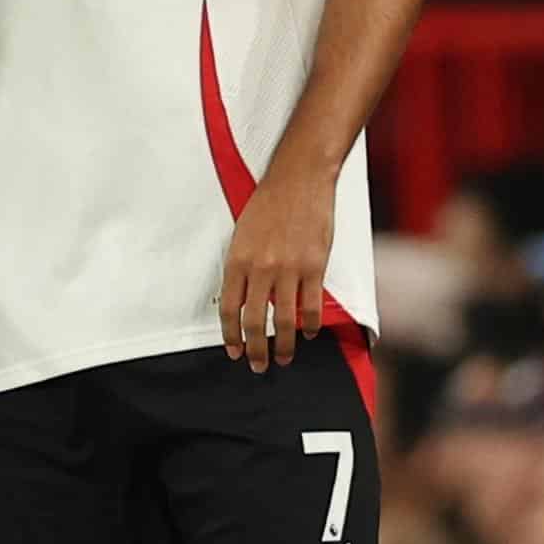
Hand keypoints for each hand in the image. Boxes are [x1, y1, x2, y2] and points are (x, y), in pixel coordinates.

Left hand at [220, 157, 336, 370]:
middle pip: (254, 321)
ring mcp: (289, 269)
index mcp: (238, 259)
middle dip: (255, 349)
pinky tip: (308, 333)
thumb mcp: (241, 233)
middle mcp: (261, 268)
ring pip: (283, 321)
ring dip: (283, 345)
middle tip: (257, 365)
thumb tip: (241, 298)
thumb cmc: (268, 202)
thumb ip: (241, 266)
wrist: (298, 179)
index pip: (229, 308)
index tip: (233, 349)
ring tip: (283, 358)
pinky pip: (311, 306)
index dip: (230, 335)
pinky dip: (309, 325)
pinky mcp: (314, 267)